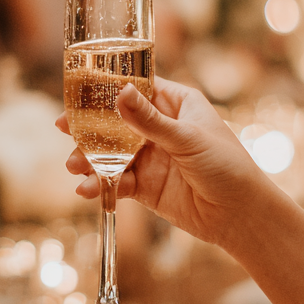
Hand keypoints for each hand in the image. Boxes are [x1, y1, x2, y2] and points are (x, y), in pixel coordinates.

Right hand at [58, 78, 282, 246]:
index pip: (137, 87)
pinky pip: (117, 181)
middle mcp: (161, 127)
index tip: (79, 90)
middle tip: (62, 127)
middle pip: (116, 121)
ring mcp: (151, 157)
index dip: (108, 88)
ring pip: (112, 153)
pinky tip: (88, 190)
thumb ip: (150, 121)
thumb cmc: (228, 167)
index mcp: (177, 103)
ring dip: (91, 159)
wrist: (241, 216)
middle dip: (90, 126)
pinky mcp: (146, 186)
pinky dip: (102, 185)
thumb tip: (121, 93)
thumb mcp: (188, 139)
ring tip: (74, 166)